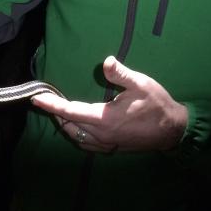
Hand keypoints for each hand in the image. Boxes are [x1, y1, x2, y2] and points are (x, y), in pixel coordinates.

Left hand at [31, 56, 187, 152]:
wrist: (173, 130)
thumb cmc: (157, 105)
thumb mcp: (141, 84)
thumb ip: (121, 74)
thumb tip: (106, 62)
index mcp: (105, 119)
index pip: (71, 111)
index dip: (52, 105)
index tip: (37, 99)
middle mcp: (102, 135)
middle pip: (70, 126)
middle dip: (56, 114)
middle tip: (47, 101)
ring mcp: (107, 144)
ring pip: (77, 137)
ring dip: (66, 125)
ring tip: (59, 112)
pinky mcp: (113, 149)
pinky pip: (87, 144)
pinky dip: (77, 135)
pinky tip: (78, 127)